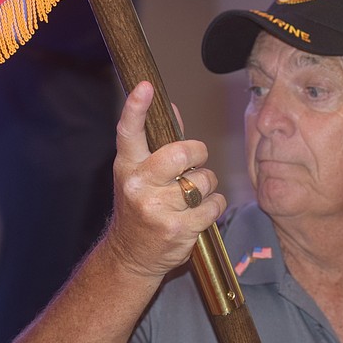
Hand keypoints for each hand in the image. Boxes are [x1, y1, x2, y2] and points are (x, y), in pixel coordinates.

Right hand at [105, 81, 225, 278]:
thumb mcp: (140, 174)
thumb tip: (172, 108)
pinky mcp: (178, 229)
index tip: (145, 86)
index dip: (137, 107)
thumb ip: (157, 143)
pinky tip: (199, 212)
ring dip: (206, 186)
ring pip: (203, 181)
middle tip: (195, 162)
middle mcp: (139, 185)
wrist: (130, 256)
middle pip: (181, 153)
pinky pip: (213, 205)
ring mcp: (157, 208)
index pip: (129, 132)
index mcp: (128, 166)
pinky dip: (214, 206)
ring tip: (191, 196)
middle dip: (198, 154)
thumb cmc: (139, 207)